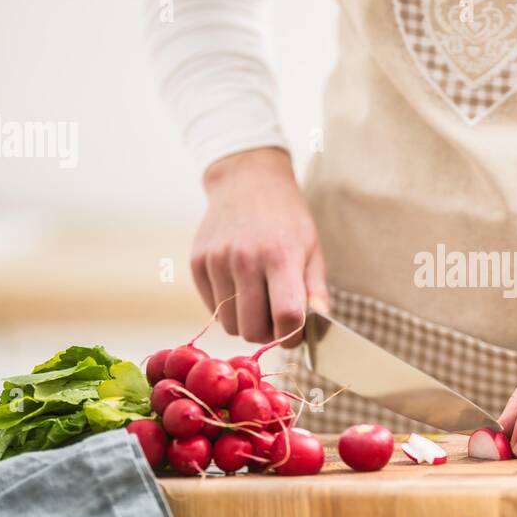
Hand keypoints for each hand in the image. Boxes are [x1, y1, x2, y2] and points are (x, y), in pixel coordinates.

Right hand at [190, 148, 327, 344]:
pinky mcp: (198, 264)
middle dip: (269, 334)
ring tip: (259, 302)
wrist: (247, 181)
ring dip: (246, 323)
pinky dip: (228, 309)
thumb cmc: (287, 219)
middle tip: (276, 319)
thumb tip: (319, 328)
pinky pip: (212, 310)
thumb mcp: (312, 249)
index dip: (294, 335)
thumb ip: (315, 291)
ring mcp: (217, 262)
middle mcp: (245, 260)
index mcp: (280, 256)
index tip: (297, 332)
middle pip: (253, 330)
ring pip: (230, 325)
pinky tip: (239, 287)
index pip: (286, 317)